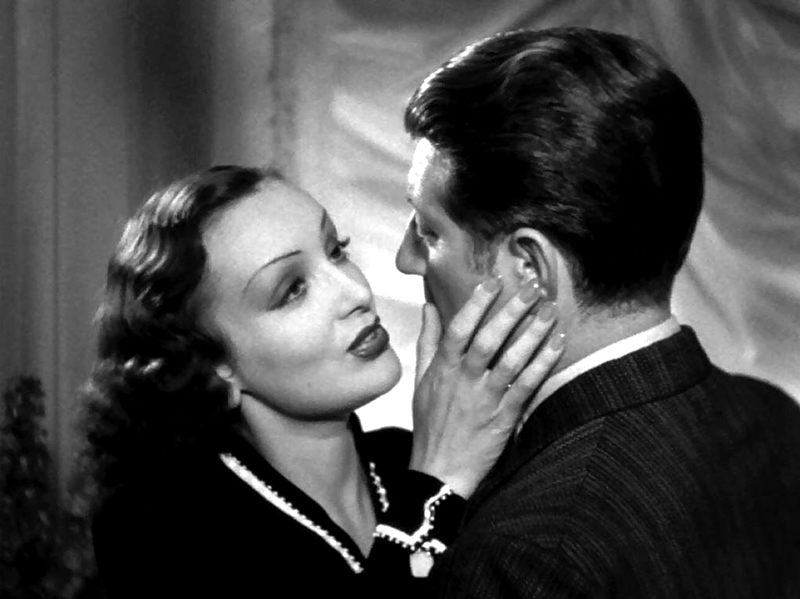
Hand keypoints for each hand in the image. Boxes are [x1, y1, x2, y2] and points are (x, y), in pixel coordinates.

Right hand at [409, 276, 563, 497]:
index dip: (477, 303)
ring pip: (511, 361)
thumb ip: (428, 341)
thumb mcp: (421, 380)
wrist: (438, 471)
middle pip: (488, 339)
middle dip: (512, 311)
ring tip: (551, 310)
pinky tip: (557, 344)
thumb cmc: (430, 424)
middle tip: (533, 287)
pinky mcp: (504, 417)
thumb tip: (428, 306)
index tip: (494, 281)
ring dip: (533, 333)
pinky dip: (543, 364)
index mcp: (442, 369)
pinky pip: (527, 386)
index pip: (459, 329)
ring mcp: (485, 400)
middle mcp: (464, 381)